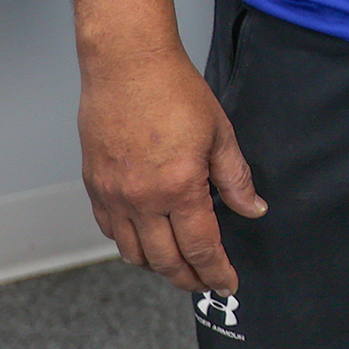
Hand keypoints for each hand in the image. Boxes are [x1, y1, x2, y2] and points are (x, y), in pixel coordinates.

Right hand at [79, 44, 265, 292]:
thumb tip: (254, 209)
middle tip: (205, 283)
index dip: (217, 271)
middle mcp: (142, 200)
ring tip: (178, 266)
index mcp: (180, 188)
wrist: (127, 64)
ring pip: (133, 253)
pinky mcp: (94, 186)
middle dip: (189, 279)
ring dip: (157, 267)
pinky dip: (129, 244)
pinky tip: (145, 240)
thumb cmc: (174, 90)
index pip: (201, 247)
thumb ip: (235, 179)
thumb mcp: (219, 134)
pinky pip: (110, 230)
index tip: (227, 283)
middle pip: (165, 261)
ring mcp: (113, 195)